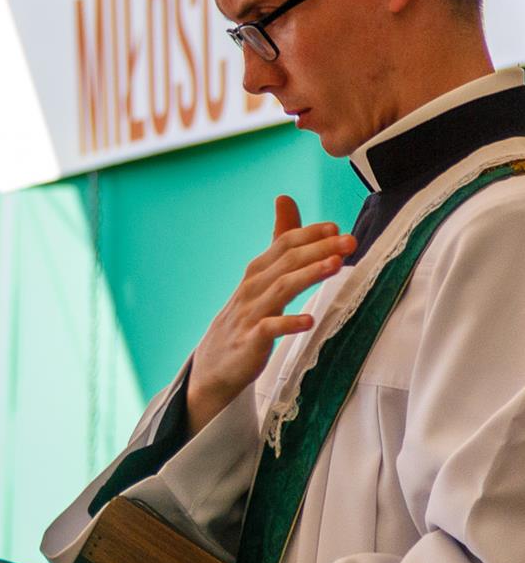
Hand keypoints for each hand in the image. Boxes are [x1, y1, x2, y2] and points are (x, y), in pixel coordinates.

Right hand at [186, 194, 353, 434]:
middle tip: (348, 241)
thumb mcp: (261, 276)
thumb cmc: (246, 316)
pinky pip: (270, 330)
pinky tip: (309, 320)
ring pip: (280, 289)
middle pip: (286, 262)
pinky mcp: (250, 341)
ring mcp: (250, 314)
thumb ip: (278, 241)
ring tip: (334, 266)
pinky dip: (289, 323)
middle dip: (318, 249)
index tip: (336, 228)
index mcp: (257, 271)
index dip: (309, 234)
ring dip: (308, 275)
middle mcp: (252, 287)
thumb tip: (285, 197)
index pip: (283, 244)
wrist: (214, 364)